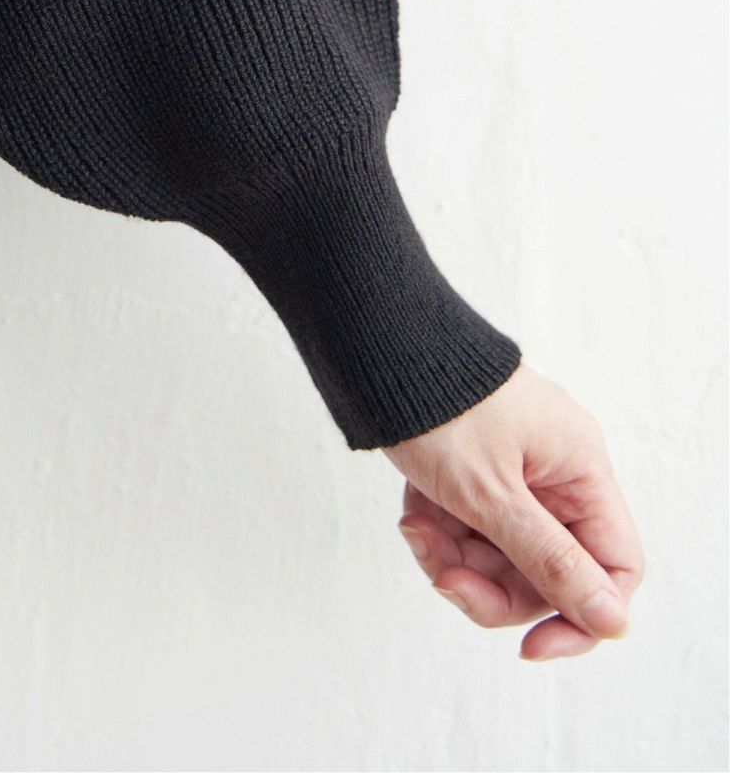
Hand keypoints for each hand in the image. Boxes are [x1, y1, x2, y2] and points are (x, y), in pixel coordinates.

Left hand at [383, 362, 643, 659]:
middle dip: (490, 583)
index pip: (611, 565)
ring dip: (453, 554)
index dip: (579, 614)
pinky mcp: (473, 465)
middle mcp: (555, 469)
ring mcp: (513, 466)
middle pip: (544, 567)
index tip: (531, 646)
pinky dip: (437, 526)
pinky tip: (411, 510)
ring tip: (416, 528)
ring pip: (497, 550)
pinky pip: (467, 523)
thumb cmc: (440, 407)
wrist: (378, 345)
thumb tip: (611, 620)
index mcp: (580, 469)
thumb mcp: (492, 495)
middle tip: (444, 577)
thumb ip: (550, 561)